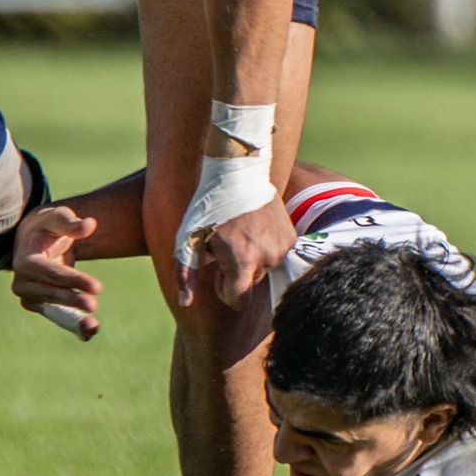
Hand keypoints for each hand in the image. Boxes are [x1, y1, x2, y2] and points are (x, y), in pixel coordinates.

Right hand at [11, 205, 101, 338]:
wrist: (35, 240)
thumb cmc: (48, 227)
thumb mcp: (58, 218)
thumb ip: (71, 222)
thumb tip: (89, 224)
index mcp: (24, 260)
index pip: (52, 273)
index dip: (74, 280)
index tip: (97, 287)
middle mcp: (21, 282)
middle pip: (51, 293)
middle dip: (73, 300)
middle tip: (93, 305)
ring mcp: (28, 296)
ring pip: (53, 309)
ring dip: (72, 319)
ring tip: (93, 326)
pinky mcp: (37, 305)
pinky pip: (55, 316)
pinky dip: (71, 325)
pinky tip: (88, 332)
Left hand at [178, 189, 295, 309]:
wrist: (238, 171)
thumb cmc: (208, 206)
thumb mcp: (189, 239)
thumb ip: (186, 274)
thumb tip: (184, 304)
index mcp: (242, 262)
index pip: (238, 301)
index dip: (224, 290)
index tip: (218, 269)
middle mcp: (267, 258)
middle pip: (250, 284)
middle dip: (236, 271)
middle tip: (226, 244)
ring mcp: (282, 247)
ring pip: (263, 269)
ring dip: (251, 259)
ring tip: (240, 233)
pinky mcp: (291, 237)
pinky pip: (276, 255)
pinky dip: (265, 247)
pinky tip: (254, 227)